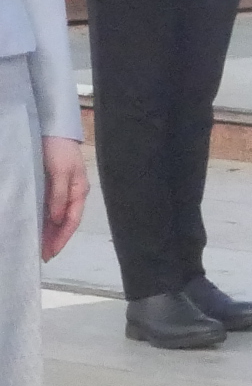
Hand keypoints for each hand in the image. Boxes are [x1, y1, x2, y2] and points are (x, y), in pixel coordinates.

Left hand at [37, 134, 84, 258]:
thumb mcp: (60, 173)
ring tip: (39, 246)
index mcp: (79, 192)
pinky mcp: (52, 186)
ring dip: (49, 231)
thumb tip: (55, 219)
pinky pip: (50, 208)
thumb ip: (58, 196)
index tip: (50, 252)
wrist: (52, 130)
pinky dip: (44, 219)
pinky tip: (38, 226)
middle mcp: (72, 194)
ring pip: (56, 216)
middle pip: (64, 222)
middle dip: (55, 239)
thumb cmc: (58, 151)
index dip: (61, 238)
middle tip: (42, 255)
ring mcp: (62, 191)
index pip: (71, 221)